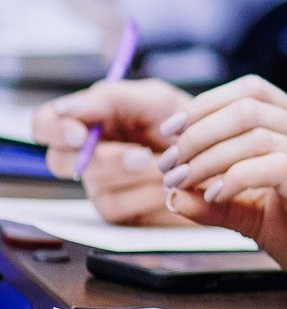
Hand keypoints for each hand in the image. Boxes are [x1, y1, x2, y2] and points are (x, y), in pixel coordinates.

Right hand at [34, 78, 193, 223]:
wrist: (218, 153)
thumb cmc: (183, 121)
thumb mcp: (155, 99)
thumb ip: (112, 97)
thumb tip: (70, 107)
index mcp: (89, 120)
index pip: (46, 123)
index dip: (55, 129)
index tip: (79, 133)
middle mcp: (86, 154)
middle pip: (60, 161)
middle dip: (103, 159)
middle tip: (140, 157)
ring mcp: (98, 183)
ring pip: (96, 183)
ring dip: (137, 175)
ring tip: (168, 164)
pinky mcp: (116, 210)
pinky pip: (119, 206)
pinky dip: (149, 193)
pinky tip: (169, 185)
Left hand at [157, 77, 286, 301]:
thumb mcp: (257, 215)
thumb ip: (217, 202)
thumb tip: (171, 195)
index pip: (250, 90)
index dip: (204, 104)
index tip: (169, 134)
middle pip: (247, 107)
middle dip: (197, 133)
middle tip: (169, 165)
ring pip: (256, 133)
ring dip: (207, 157)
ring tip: (182, 182)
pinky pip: (272, 165)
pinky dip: (234, 177)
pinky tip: (214, 195)